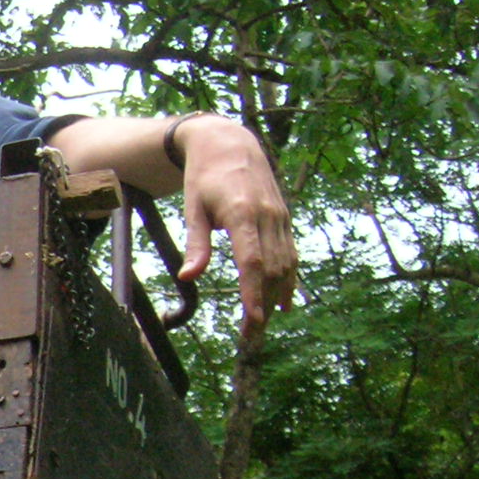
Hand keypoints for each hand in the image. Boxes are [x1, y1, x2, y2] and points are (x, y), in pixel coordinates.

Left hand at [175, 117, 297, 328]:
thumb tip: (188, 277)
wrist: (230, 143)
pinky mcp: (284, 217)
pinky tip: (284, 301)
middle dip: (264, 303)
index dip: (253, 292)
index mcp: (243, 213)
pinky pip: (291, 253)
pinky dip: (289, 278)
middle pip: (272, 269)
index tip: (253, 319)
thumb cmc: (204, 177)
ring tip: (264, 323)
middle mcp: (268, 215)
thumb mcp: (193, 208)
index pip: (252, 261)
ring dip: (277, 295)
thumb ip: (196, 243)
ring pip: (286, 264)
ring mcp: (280, 216)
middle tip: (251, 334)